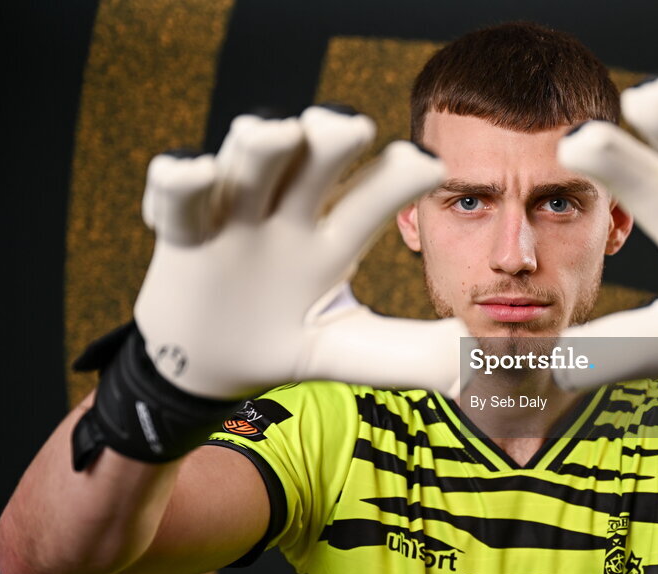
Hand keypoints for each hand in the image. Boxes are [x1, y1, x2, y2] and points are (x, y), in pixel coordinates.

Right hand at [135, 106, 466, 398]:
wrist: (206, 363)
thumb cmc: (284, 340)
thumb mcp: (346, 349)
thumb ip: (407, 354)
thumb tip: (480, 358)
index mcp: (332, 236)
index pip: (370, 198)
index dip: (397, 179)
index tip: (431, 166)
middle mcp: (287, 213)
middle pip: (311, 161)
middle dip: (330, 140)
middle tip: (352, 126)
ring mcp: (233, 217)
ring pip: (246, 165)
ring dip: (259, 148)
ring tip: (277, 135)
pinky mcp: (181, 233)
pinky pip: (178, 201)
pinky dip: (179, 182)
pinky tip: (195, 171)